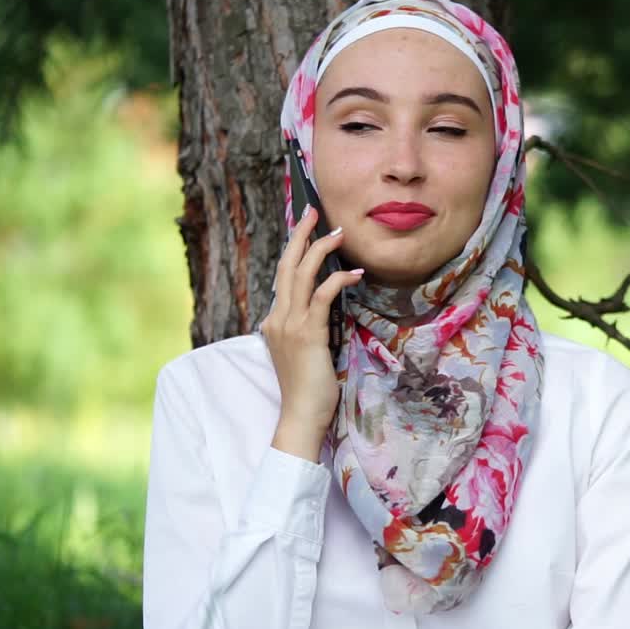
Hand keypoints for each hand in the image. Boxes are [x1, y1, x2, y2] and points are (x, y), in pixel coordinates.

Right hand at [261, 205, 363, 462]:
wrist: (301, 417)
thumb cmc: (309, 389)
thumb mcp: (306, 352)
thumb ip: (311, 329)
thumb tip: (327, 311)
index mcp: (274, 322)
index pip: (284, 277)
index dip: (295, 251)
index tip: (306, 230)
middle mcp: (277, 318)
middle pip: (287, 266)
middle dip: (300, 235)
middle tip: (314, 211)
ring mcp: (290, 325)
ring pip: (301, 274)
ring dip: (320, 248)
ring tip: (338, 232)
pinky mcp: (308, 334)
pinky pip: (322, 296)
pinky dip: (338, 280)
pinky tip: (355, 273)